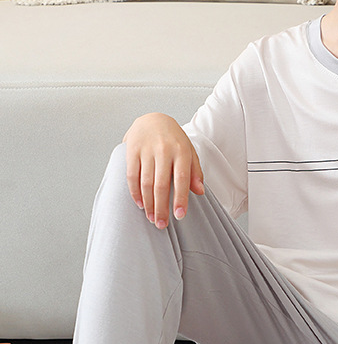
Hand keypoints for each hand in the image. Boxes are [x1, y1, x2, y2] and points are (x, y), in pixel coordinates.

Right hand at [122, 113, 203, 228]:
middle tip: (162, 224)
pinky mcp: (131, 151)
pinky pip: (131, 176)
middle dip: (161, 207)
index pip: (181, 179)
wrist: (153, 119)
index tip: (180, 215)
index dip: (180, 199)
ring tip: (152, 218)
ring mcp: (146, 151)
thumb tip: (199, 191)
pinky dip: (134, 192)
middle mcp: (163, 151)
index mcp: (181, 151)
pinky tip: (140, 204)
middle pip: (161, 185)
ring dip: (148, 204)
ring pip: (146, 183)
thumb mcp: (189, 152)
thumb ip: (195, 172)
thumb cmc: (174, 140)